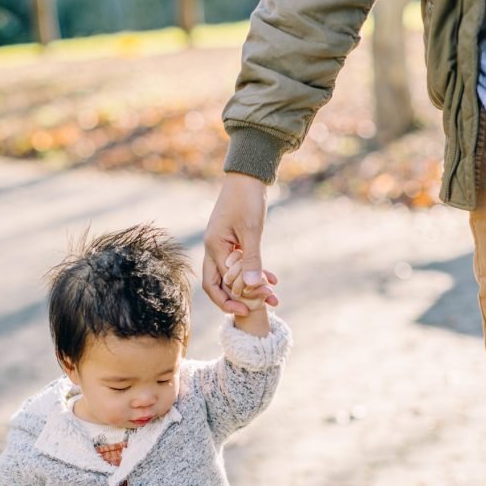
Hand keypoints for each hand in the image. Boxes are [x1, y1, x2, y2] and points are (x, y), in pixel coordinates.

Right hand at [203, 172, 278, 315]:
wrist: (248, 175)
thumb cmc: (248, 199)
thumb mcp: (252, 230)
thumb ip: (251, 260)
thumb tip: (252, 287)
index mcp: (214, 247)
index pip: (220, 282)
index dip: (236, 296)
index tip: (252, 308)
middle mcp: (212, 248)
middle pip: (216, 284)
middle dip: (232, 300)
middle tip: (252, 311)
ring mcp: (220, 245)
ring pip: (228, 276)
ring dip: (246, 288)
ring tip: (269, 297)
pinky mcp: (231, 241)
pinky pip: (238, 264)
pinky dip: (252, 273)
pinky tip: (272, 279)